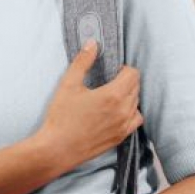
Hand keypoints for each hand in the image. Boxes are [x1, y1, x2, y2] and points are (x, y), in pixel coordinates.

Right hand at [37, 38, 143, 170]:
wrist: (57, 149)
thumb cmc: (61, 117)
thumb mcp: (68, 85)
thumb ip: (82, 62)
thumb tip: (92, 44)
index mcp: (113, 95)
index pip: (133, 74)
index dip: (123, 68)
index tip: (111, 70)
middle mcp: (124, 111)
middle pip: (137, 87)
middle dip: (126, 80)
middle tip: (108, 81)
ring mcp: (124, 126)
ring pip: (137, 104)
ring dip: (129, 96)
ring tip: (110, 96)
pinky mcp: (120, 138)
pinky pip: (135, 120)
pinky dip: (130, 113)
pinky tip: (115, 112)